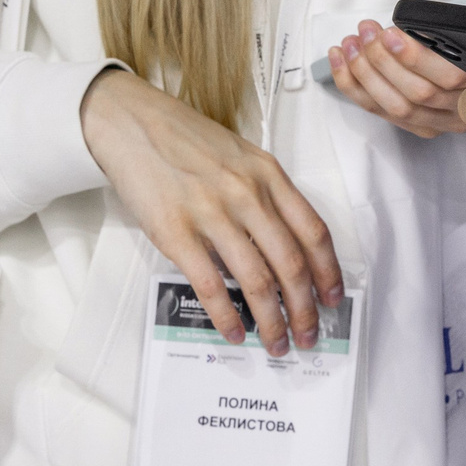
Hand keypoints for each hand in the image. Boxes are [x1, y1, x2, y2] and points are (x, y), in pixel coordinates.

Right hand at [80, 68, 344, 356]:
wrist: (132, 123)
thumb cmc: (186, 141)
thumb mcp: (240, 157)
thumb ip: (265, 195)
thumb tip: (284, 247)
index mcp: (268, 175)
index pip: (313, 232)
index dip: (329, 272)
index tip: (333, 299)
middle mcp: (247, 194)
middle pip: (291, 264)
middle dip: (305, 308)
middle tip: (308, 336)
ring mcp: (212, 213)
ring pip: (256, 280)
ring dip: (272, 320)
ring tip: (276, 343)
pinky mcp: (176, 232)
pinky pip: (210, 285)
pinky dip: (227, 316)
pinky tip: (235, 332)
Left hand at [330, 0, 465, 139]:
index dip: (465, 92)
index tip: (446, 73)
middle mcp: (464, 114)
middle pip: (424, 95)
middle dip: (393, 60)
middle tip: (375, 30)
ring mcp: (436, 122)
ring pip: (396, 105)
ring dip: (369, 70)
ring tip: (357, 38)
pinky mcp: (411, 124)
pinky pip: (376, 110)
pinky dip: (353, 85)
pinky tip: (343, 58)